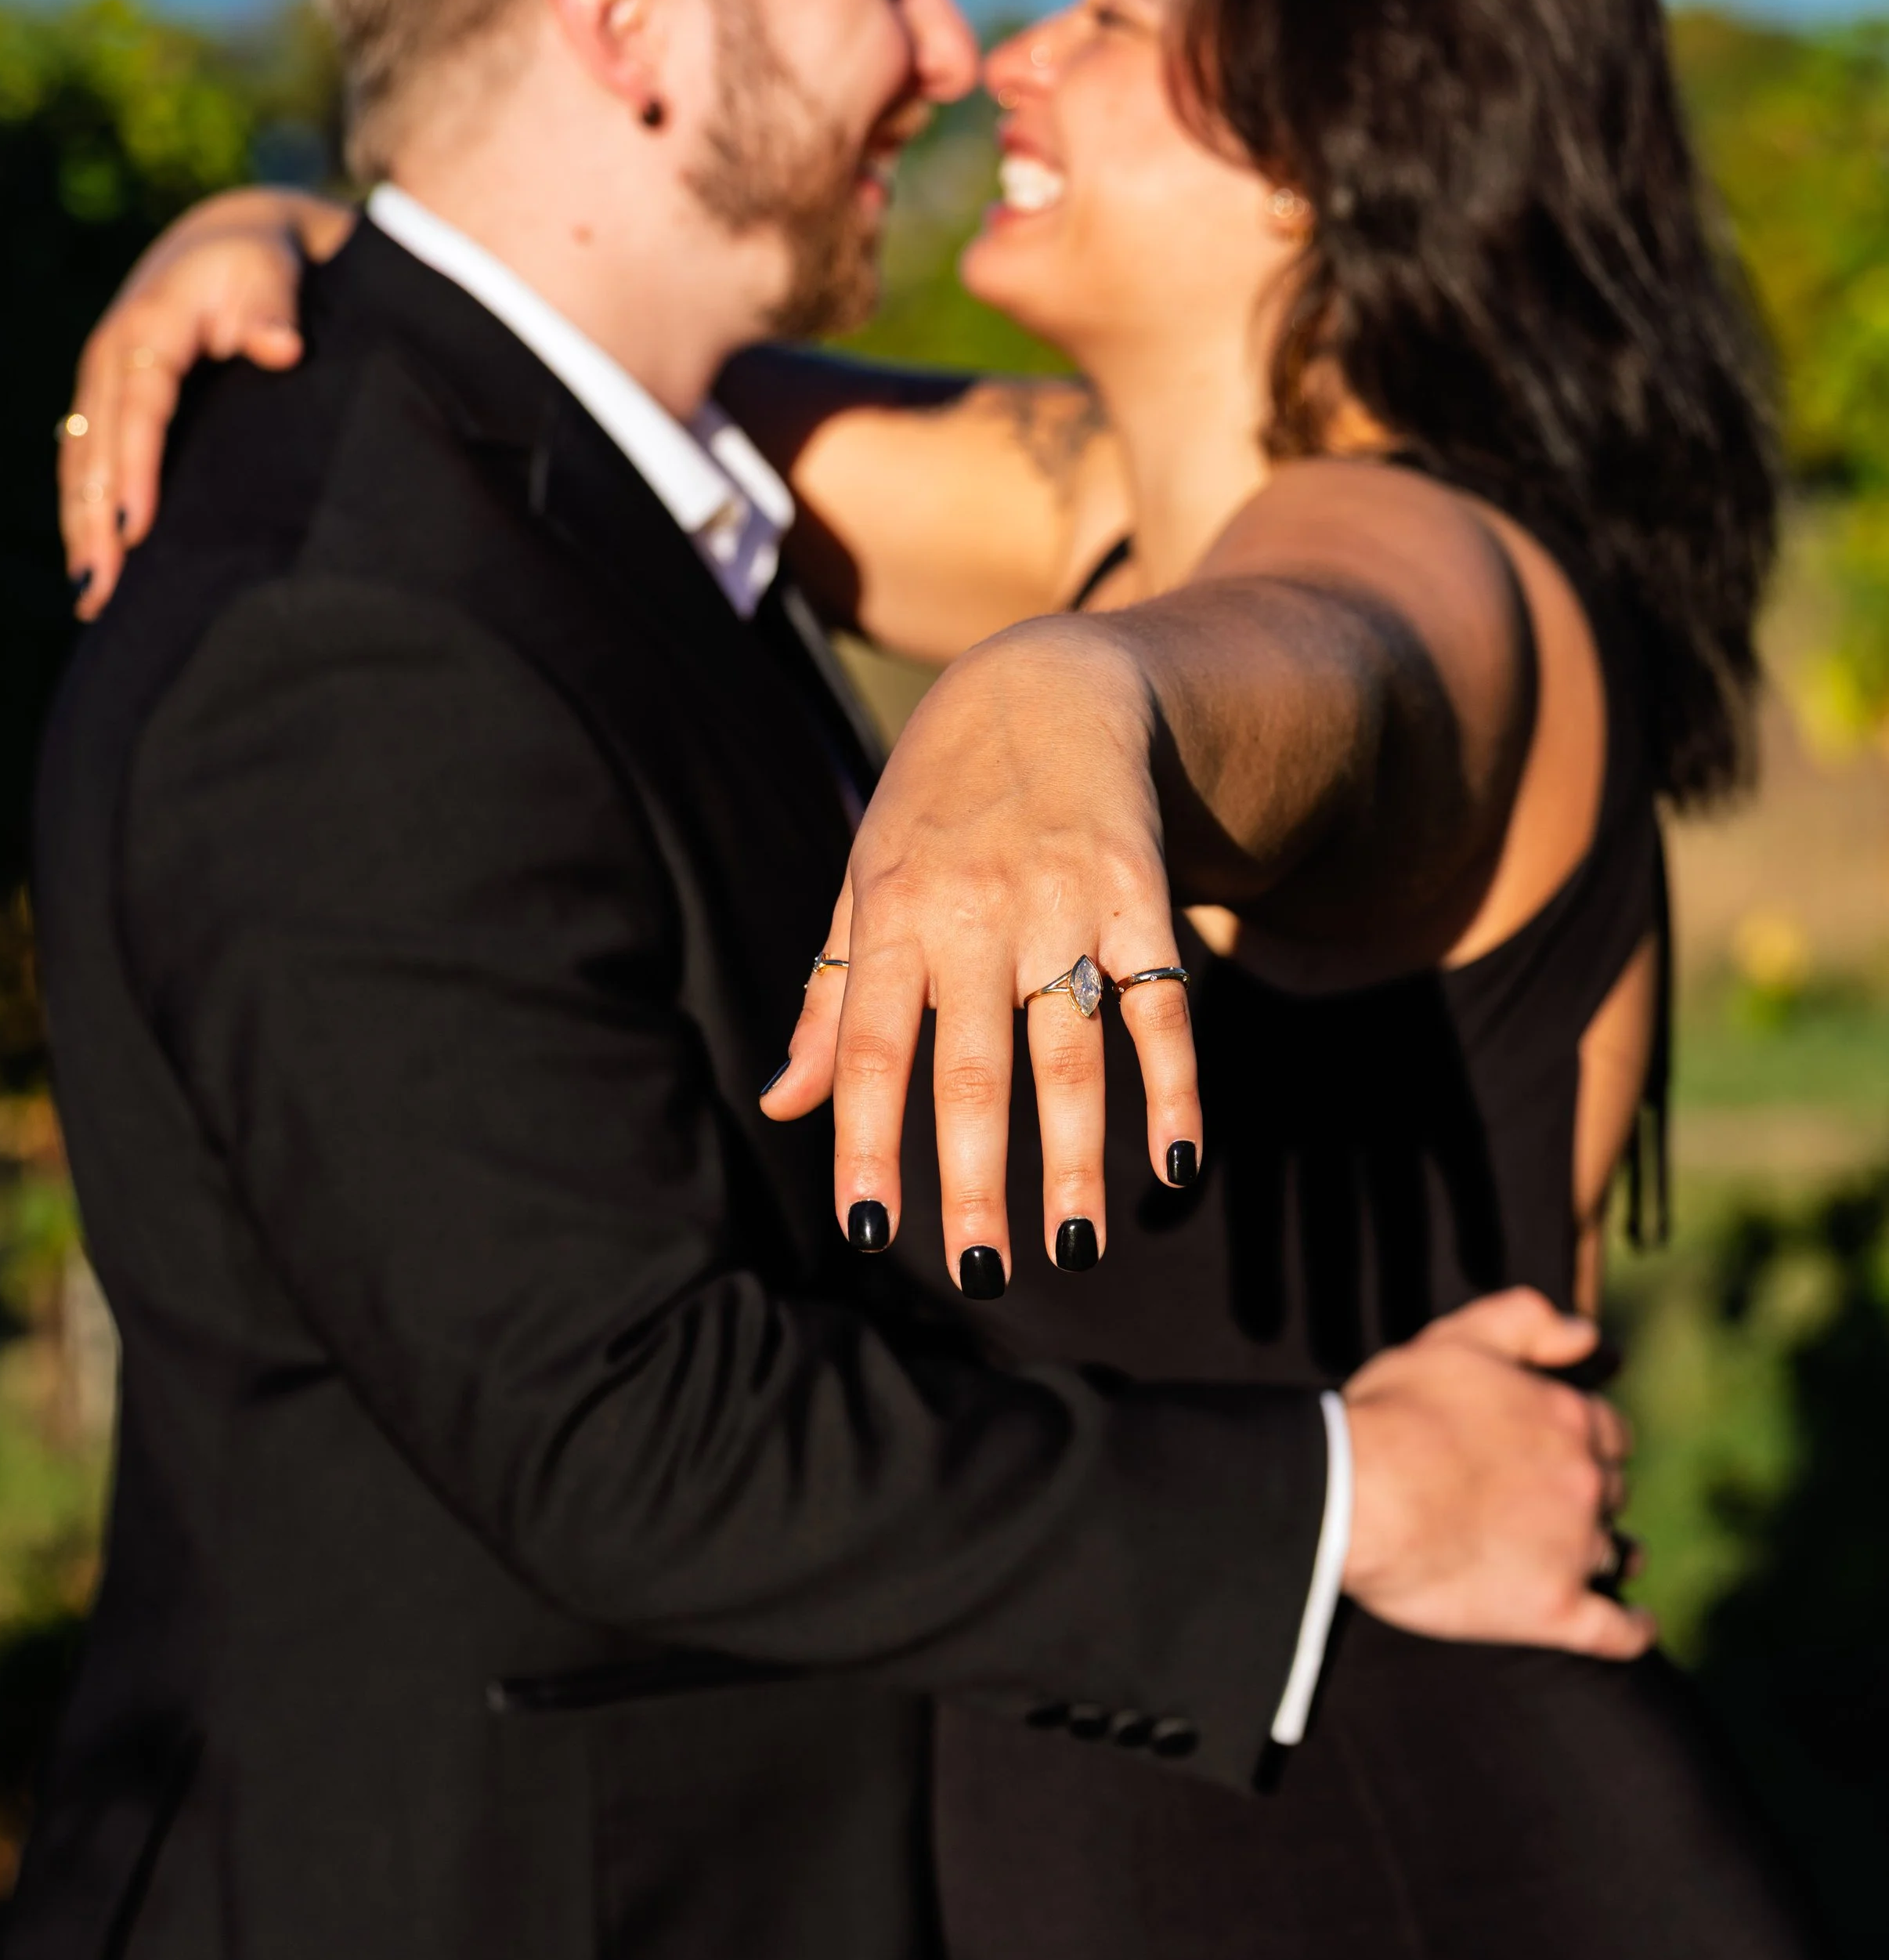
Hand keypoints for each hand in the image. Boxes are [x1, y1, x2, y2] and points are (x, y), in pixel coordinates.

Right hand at [61, 188, 350, 614]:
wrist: (225, 245)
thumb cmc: (255, 265)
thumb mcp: (268, 272)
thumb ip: (273, 308)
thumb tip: (284, 348)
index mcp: (147, 326)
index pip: (139, 408)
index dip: (135, 468)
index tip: (139, 525)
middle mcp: (110, 358)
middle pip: (96, 448)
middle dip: (94, 517)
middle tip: (103, 584)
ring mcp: (102, 385)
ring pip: (82, 464)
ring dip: (82, 527)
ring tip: (93, 593)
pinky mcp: (107, 406)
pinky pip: (88, 466)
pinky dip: (86, 514)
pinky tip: (94, 567)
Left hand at [764, 616, 1201, 1290]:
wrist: (1050, 683)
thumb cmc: (937, 805)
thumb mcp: (865, 880)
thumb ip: (829, 997)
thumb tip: (782, 1106)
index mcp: (890, 912)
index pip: (868, 1046)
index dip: (866, 1137)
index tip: (869, 1230)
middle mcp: (974, 911)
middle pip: (973, 1066)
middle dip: (975, 1178)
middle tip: (984, 1275)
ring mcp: (1066, 903)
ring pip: (1072, 1052)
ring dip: (1076, 1157)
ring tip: (1074, 1249)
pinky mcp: (1143, 897)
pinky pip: (1164, 1006)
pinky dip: (1175, 1088)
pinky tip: (1177, 1167)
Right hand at [1341, 1289, 1651, 1659]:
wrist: (1359, 1492)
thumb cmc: (1395, 1413)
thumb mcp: (1456, 1338)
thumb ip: (1525, 1321)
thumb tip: (1589, 1333)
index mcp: (1567, 1416)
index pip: (1608, 1431)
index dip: (1589, 1440)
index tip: (1570, 1451)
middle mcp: (1585, 1481)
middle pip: (1611, 1491)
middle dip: (1593, 1495)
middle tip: (1562, 1506)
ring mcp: (1575, 1548)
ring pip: (1616, 1554)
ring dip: (1614, 1554)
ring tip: (1609, 1563)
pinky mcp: (1555, 1609)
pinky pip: (1618, 1630)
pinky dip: (1634, 1628)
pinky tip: (1637, 1625)